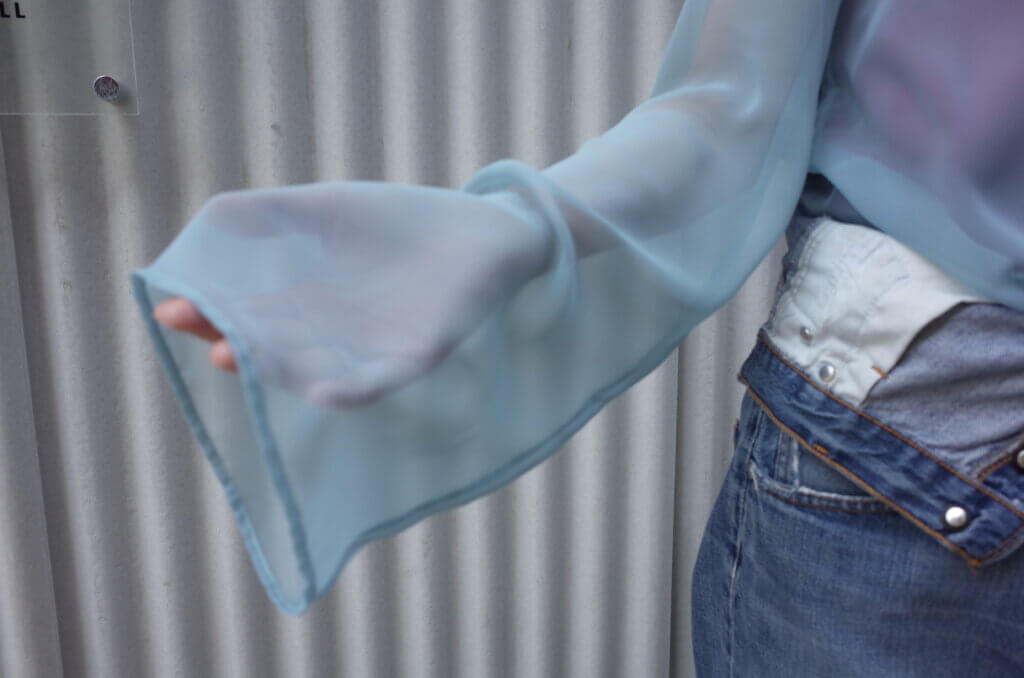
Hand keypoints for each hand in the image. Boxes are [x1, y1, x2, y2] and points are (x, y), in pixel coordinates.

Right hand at [148, 184, 551, 406]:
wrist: (484, 232)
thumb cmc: (404, 222)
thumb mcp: (330, 210)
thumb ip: (276, 213)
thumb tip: (211, 215)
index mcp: (307, 304)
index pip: (246, 317)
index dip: (210, 314)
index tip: (171, 306)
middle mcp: (331, 335)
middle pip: (273, 348)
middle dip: (236, 343)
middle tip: (203, 335)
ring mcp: (372, 349)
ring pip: (315, 369)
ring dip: (279, 369)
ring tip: (240, 356)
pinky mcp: (417, 356)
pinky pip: (380, 382)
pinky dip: (353, 389)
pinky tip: (324, 391)